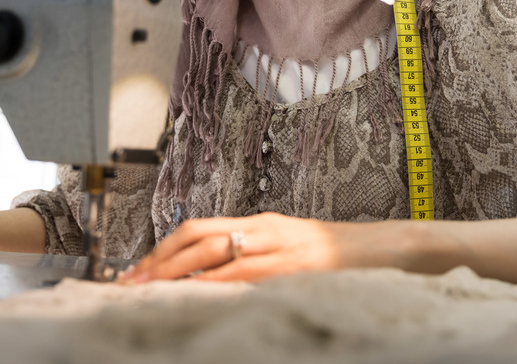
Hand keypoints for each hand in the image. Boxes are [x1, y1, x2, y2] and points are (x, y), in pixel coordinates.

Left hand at [121, 212, 413, 283]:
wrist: (387, 249)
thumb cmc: (337, 255)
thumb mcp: (289, 248)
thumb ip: (254, 258)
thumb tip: (210, 279)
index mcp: (261, 223)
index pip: (199, 229)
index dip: (163, 248)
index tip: (136, 270)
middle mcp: (266, 229)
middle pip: (199, 237)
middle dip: (160, 261)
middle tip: (130, 283)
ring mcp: (282, 248)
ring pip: (217, 254)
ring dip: (179, 273)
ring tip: (151, 291)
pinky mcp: (297, 268)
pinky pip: (249, 275)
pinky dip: (219, 284)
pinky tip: (198, 294)